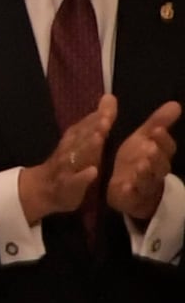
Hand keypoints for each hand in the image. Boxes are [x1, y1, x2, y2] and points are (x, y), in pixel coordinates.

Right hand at [20, 92, 117, 221]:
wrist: (43, 189)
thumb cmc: (69, 163)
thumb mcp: (82, 140)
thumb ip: (96, 121)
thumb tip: (110, 97)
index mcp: (74, 139)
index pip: (85, 124)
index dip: (96, 116)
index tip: (109, 107)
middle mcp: (69, 150)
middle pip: (81, 137)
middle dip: (92, 128)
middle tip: (106, 119)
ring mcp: (67, 167)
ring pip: (77, 156)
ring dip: (86, 147)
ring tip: (98, 139)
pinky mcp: (67, 186)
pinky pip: (75, 180)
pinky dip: (83, 176)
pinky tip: (92, 171)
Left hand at [115, 103, 184, 232]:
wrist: (127, 188)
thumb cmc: (136, 158)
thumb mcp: (144, 138)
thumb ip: (158, 122)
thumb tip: (176, 104)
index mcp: (158, 155)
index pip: (166, 147)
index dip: (162, 140)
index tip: (156, 130)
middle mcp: (155, 171)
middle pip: (160, 165)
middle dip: (156, 157)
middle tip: (150, 147)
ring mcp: (145, 185)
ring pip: (149, 180)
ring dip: (145, 173)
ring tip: (140, 164)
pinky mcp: (132, 198)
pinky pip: (133, 195)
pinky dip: (130, 191)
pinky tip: (126, 185)